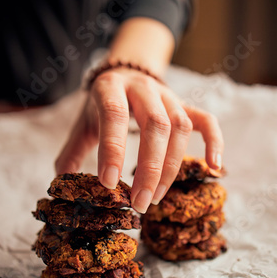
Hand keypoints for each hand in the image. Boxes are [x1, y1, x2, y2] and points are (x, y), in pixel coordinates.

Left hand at [55, 68, 223, 212]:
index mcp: (111, 88)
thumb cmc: (102, 105)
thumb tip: (62, 188)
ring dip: (171, 166)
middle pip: (156, 125)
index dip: (113, 149)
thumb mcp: (82, 124)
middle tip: (140, 203)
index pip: (114, 115)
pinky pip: (207, 121)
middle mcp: (143, 88)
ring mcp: (168, 95)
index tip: (109, 184)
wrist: (126, 75)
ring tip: (156, 197)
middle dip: (149, 168)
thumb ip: (71, 154)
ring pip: (180, 127)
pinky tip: (214, 168)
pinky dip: (214, 143)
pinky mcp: (186, 105)